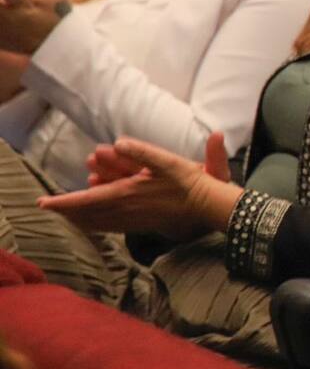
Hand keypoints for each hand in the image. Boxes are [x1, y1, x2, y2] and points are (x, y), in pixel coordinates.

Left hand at [38, 133, 233, 239]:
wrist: (207, 206)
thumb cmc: (190, 182)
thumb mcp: (168, 160)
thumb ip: (141, 151)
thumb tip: (118, 142)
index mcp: (129, 193)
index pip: (88, 199)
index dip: (64, 202)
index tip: (43, 203)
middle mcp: (127, 209)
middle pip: (87, 213)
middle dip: (66, 209)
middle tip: (48, 205)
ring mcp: (133, 219)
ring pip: (96, 222)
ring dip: (78, 216)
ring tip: (64, 212)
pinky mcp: (141, 224)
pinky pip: (109, 227)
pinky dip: (94, 224)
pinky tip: (90, 222)